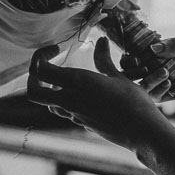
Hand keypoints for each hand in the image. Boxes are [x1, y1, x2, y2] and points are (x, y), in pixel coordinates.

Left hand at [27, 40, 169, 151]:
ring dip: (50, 89)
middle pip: (33, 92)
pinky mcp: (81, 122)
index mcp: (77, 82)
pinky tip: (82, 93)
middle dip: (34, 78)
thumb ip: (104, 59)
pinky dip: (64, 99)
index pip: (40, 70)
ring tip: (68, 78)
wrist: (141, 132)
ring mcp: (74, 114)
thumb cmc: (134, 102)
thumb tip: (101, 41)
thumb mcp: (119, 77)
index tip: (56, 49)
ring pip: (47, 103)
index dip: (41, 56)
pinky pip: (63, 110)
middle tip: (49, 66)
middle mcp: (70, 99)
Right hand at [121, 38, 174, 104]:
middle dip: (140, 69)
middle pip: (149, 66)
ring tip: (150, 83)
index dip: (140, 53)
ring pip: (155, 81)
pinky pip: (165, 95)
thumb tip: (154, 47)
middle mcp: (174, 63)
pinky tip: (156, 95)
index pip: (152, 49)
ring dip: (149, 83)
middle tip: (135, 72)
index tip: (131, 58)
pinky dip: (158, 94)